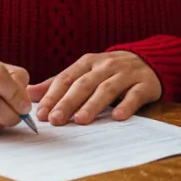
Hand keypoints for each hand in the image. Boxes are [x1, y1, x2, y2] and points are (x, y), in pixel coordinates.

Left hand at [28, 51, 161, 125]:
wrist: (150, 60)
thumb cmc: (110, 71)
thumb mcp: (85, 72)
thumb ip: (59, 83)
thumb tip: (30, 93)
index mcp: (88, 62)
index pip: (67, 78)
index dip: (53, 95)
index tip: (42, 113)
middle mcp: (106, 66)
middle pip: (84, 84)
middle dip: (68, 102)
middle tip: (56, 120)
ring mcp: (126, 74)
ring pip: (107, 89)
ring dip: (93, 105)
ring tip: (81, 120)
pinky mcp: (145, 84)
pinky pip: (135, 95)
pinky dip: (126, 105)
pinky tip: (117, 117)